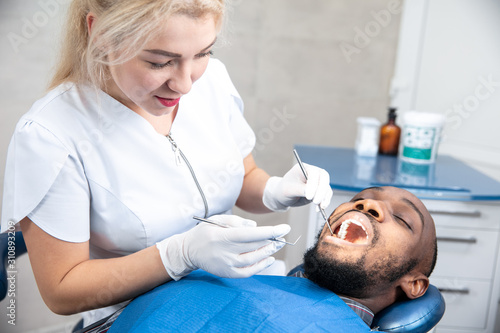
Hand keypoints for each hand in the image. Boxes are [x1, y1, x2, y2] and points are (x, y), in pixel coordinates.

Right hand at [156, 214, 290, 279]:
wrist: (188, 251)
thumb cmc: (205, 232)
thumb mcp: (218, 219)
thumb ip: (237, 221)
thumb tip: (255, 227)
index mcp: (223, 236)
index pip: (251, 234)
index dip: (270, 231)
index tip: (284, 227)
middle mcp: (225, 252)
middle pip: (255, 247)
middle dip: (272, 240)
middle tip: (283, 235)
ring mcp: (227, 265)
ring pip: (253, 260)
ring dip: (268, 252)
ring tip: (277, 245)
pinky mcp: (228, 273)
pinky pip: (248, 272)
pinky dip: (260, 266)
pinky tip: (269, 259)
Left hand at [263, 163, 332, 211]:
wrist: (283, 196)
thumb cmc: (284, 190)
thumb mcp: (289, 190)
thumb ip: (301, 190)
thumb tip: (313, 194)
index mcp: (303, 168)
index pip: (313, 173)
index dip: (313, 184)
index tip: (308, 196)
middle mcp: (312, 173)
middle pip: (324, 178)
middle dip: (322, 190)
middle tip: (315, 201)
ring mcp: (317, 181)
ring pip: (326, 187)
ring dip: (325, 197)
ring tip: (320, 206)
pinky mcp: (320, 190)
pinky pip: (326, 195)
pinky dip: (325, 201)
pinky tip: (319, 208)